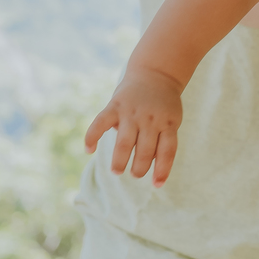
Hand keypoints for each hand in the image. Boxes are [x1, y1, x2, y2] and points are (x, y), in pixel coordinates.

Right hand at [85, 68, 183, 187]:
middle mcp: (151, 119)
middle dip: (139, 167)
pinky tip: (88, 149)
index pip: (167, 151)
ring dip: (120, 160)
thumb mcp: (170, 120)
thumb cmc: (163, 105)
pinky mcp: (116, 105)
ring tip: (117, 171)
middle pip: (145, 150)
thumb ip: (159, 140)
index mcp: (168, 124)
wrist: (156, 73)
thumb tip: (146, 165)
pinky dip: (92, 136)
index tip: (157, 185)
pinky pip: (101, 122)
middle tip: (134, 174)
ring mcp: (132, 112)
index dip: (162, 170)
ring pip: (125, 142)